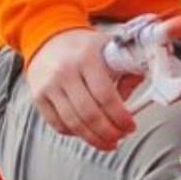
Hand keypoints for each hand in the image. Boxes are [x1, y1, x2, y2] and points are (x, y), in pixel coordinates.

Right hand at [26, 28, 135, 149]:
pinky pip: (57, 124)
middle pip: (89, 114)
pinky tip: (88, 133)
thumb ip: (128, 70)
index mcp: (87, 57)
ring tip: (109, 142)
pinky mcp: (38, 96)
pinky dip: (74, 134)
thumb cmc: (84, 46)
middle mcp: (65, 71)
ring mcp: (49, 85)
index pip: (105, 95)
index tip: (130, 126)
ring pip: (73, 123)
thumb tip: (141, 98)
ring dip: (94, 139)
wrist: (48, 36)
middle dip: (109, 132)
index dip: (120, 116)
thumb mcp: (109, 48)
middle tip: (121, 137)